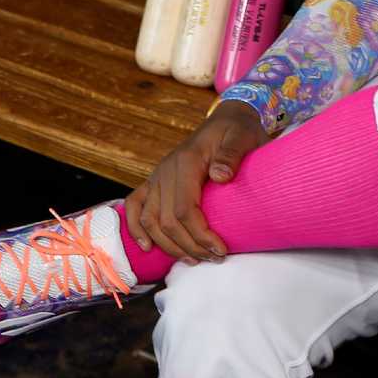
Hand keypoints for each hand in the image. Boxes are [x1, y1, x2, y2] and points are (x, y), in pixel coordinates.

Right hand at [123, 101, 265, 263]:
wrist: (228, 118)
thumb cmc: (238, 131)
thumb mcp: (243, 137)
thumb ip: (232, 154)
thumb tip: (220, 176)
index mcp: (187, 162)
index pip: (185, 209)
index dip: (200, 235)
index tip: (220, 250)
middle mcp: (165, 171)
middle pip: (167, 221)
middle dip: (189, 246)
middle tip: (215, 258)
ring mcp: (157, 176)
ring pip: (150, 220)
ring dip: (169, 245)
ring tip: (194, 259)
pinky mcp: (154, 181)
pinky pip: (135, 205)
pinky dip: (137, 228)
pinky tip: (147, 247)